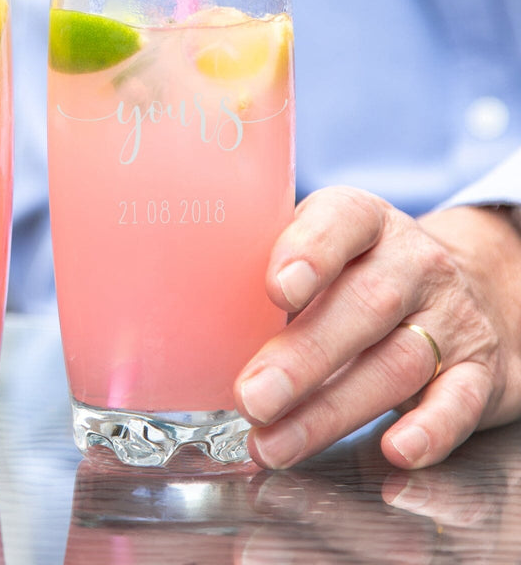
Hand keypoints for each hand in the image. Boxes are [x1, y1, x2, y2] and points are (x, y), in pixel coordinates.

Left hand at [232, 187, 520, 468]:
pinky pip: (460, 401)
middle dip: (302, 358)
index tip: (275, 289)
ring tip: (273, 443)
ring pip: (396, 362)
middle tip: (251, 396)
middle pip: (363, 306)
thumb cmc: (358, 270)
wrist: (465, 287)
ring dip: (330, 411)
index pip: (340, 222)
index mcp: (363, 220)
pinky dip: (431, 430)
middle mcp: (412, 261)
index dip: (309, 253)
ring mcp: (450, 315)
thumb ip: (271, 270)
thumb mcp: (320, 247)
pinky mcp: (479, 370)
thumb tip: (193, 320)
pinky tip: (396, 452)